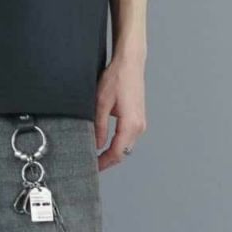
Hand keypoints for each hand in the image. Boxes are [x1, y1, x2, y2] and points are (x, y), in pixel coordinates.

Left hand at [93, 53, 146, 168]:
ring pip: (126, 146)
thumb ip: (98, 127)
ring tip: (96, 156)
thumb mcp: (100, 103)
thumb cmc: (117, 79)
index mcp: (131, 124)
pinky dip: (118, 144)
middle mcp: (139, 126)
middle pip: (123, 153)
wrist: (130, 63)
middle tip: (91, 164)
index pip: (117, 153)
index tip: (92, 167)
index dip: (103, 163)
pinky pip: (128, 138)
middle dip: (108, 161)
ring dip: (113, 153)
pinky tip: (106, 144)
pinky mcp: (139, 118)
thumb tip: (96, 145)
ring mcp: (141, 123)